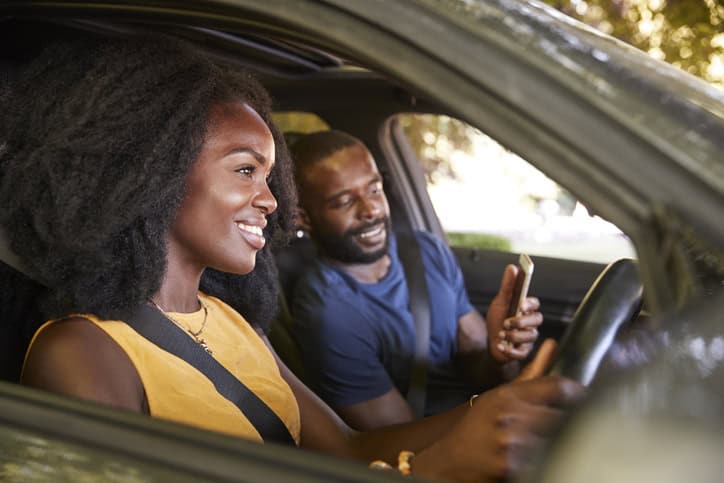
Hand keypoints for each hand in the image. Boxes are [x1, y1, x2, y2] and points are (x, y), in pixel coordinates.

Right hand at [414, 340, 583, 482]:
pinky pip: (547, 462)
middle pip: (565, 416)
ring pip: (559, 442)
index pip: (558, 387)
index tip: (589, 397)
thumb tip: (552, 343)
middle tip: (587, 421)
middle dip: (577, 419)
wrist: (448, 460)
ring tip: (570, 442)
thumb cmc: (477, 426)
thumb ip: (532, 373)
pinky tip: (553, 458)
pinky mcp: (514, 470)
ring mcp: (513, 446)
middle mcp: (511, 418)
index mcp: (509, 396)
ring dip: (566, 441)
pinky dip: (553, 459)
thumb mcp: (500, 396)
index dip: (580, 392)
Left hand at [487, 264, 542, 363]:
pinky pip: (522, 353)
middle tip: (507, 323)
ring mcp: (529, 338)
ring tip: (501, 334)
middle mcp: (531, 323)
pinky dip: (510, 350)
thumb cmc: (498, 319)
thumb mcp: (500, 302)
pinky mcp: (524, 352)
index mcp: (526, 309)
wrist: (490, 341)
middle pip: (537, 320)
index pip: (535, 304)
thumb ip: (507, 286)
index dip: (530, 304)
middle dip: (522, 322)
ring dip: (514, 336)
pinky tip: (500, 345)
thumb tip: (513, 267)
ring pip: (529, 337)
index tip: (521, 304)